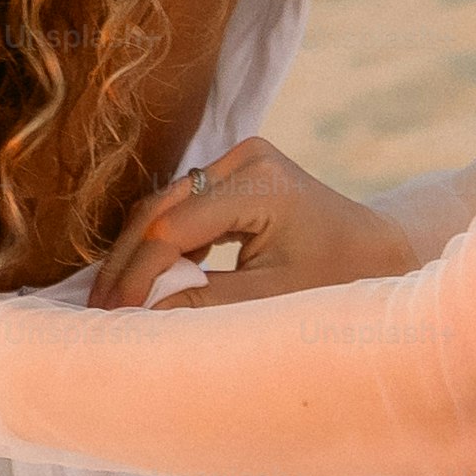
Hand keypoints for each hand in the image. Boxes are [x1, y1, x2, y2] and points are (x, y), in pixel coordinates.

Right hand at [92, 136, 420, 309]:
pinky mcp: (232, 175)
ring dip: (136, 253)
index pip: (175, 229)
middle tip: (97, 310)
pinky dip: (159, 244)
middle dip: (127, 262)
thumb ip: (202, 305)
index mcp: (261, 183)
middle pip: (160, 209)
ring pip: (162, 207)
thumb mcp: (271, 301)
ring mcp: (238, 161)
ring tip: (112, 300)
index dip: (139, 273)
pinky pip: (180, 208)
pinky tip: (141, 281)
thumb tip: (136, 317)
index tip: (115, 316)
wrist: (377, 253)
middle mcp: (246, 159)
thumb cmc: (337, 281)